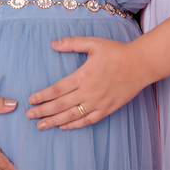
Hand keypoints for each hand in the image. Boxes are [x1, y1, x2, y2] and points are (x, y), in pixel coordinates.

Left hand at [25, 37, 151, 129]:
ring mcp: (97, 103)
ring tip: (41, 125)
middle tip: (30, 116)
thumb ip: (72, 43)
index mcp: (83, 76)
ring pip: (72, 116)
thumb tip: (53, 44)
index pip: (57, 89)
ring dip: (55, 121)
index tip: (31, 100)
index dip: (43, 96)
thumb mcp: (94, 43)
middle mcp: (88, 92)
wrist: (140, 65)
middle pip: (60, 105)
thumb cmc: (116, 52)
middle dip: (43, 112)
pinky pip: (87, 121)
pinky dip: (74, 125)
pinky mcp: (106, 109)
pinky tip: (64, 127)